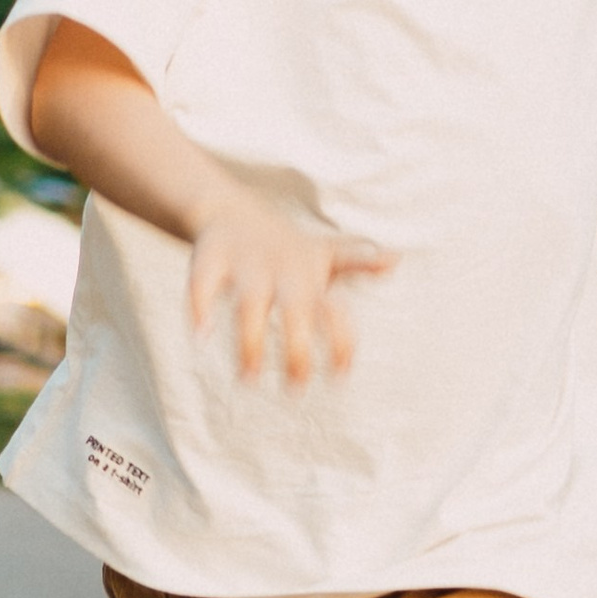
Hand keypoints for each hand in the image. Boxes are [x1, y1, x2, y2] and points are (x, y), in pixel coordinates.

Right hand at [187, 185, 393, 385]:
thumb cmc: (284, 246)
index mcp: (309, 276)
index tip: (342, 375)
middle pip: (295, 309)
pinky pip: (203, 284)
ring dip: (249, 341)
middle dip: (297, 348)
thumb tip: (397, 259)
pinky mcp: (211, 258)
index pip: (332, 310)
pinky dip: (199, 308)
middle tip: (297, 389)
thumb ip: (356, 263)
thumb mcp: (322, 253)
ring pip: (249, 303)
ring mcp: (246, 264)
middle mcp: (281, 270)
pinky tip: (200, 336)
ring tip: (248, 378)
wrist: (229, 208)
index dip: (340, 340)